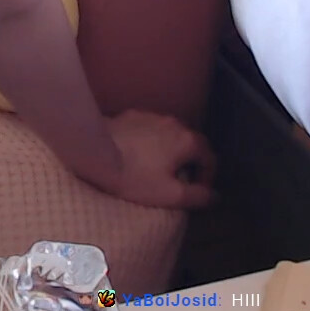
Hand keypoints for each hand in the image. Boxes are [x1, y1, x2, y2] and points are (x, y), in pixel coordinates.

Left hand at [101, 111, 216, 208]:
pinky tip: (138, 152)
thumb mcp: (171, 195)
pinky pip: (149, 128)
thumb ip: (198, 196)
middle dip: (190, 161)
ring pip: (170, 133)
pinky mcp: (131, 114)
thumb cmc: (135, 176)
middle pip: (191, 143)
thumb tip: (213, 194)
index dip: (207, 176)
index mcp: (188, 140)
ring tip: (158, 166)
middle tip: (179, 179)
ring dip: (170, 149)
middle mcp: (173, 122)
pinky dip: (151, 140)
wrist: (96, 154)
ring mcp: (151, 115)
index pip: (210, 157)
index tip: (196, 189)